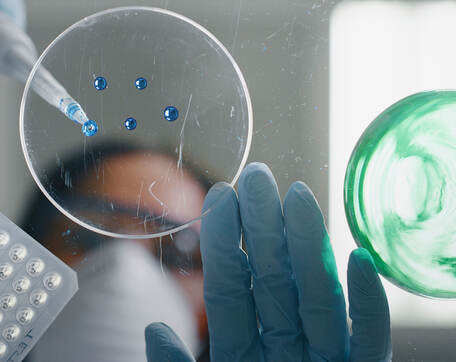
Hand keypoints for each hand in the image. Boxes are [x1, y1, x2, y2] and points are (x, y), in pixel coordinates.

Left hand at [145, 162, 390, 361]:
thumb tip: (153, 331)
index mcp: (242, 357)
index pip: (231, 288)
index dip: (224, 243)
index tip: (218, 197)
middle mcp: (283, 351)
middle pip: (273, 280)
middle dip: (265, 228)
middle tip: (257, 176)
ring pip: (316, 297)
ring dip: (310, 248)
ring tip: (299, 199)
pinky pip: (367, 342)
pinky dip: (367, 306)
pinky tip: (359, 261)